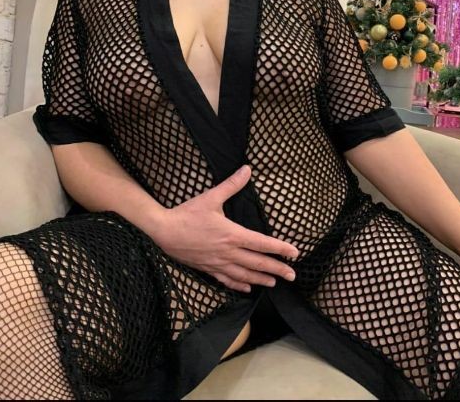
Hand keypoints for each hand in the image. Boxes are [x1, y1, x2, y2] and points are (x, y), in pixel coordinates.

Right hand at [153, 164, 298, 292]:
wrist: (164, 231)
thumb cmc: (188, 213)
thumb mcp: (211, 197)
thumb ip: (231, 185)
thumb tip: (247, 170)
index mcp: (232, 234)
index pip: (262, 243)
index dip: (280, 248)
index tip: (294, 253)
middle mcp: (228, 252)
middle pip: (257, 263)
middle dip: (277, 269)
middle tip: (292, 275)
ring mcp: (218, 262)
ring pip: (244, 275)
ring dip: (261, 279)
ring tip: (274, 283)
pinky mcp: (208, 268)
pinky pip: (226, 280)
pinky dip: (239, 285)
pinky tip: (247, 288)